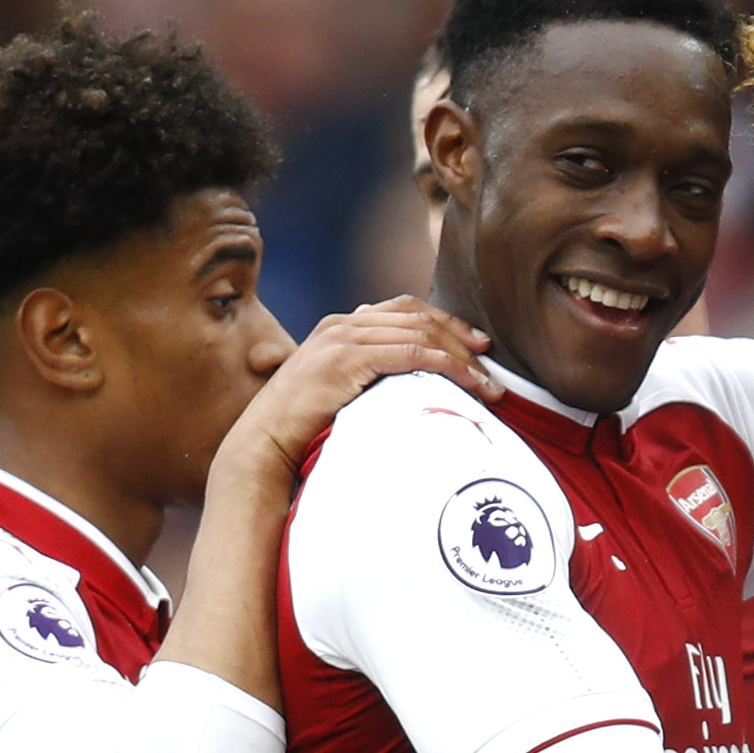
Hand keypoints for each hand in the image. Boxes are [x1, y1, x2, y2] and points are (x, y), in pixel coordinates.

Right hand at [230, 297, 498, 476]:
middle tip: (490, 359)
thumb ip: (366, 377)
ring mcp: (342, 339)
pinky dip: (444, 364)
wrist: (264, 443)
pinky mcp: (346, 360)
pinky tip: (465, 382)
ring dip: (460, 357)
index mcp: (341, 326)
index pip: (404, 309)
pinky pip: (409, 354)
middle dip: (459, 336)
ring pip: (418, 333)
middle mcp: (342, 324)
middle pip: (417, 315)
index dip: (444, 321)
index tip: (475, 343)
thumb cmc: (301, 428)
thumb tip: (408, 387)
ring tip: (488, 384)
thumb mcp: (338, 392)